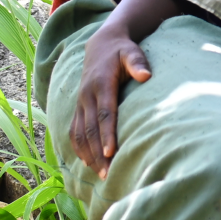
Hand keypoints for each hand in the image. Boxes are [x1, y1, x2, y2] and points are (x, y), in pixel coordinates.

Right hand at [70, 20, 153, 177]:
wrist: (100, 44)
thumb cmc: (121, 50)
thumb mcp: (131, 51)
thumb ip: (137, 63)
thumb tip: (146, 75)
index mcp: (101, 85)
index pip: (104, 113)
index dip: (106, 134)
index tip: (111, 153)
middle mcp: (87, 96)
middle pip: (91, 129)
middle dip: (98, 153)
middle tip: (108, 174)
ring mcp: (80, 103)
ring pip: (80, 133)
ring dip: (88, 155)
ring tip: (100, 174)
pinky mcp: (78, 107)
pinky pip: (74, 131)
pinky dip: (78, 147)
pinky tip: (87, 162)